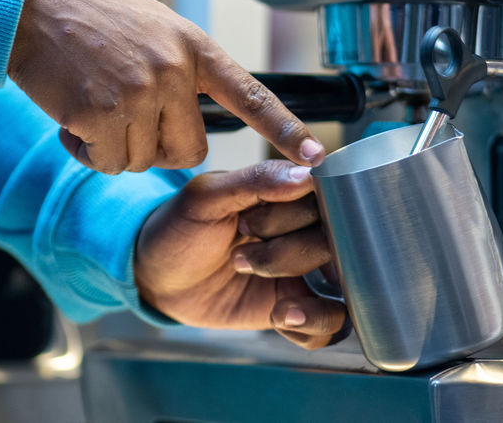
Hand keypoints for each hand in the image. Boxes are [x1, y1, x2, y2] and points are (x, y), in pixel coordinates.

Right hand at [8, 0, 325, 173]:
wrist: (30, 7)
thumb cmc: (88, 18)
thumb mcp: (151, 28)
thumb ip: (180, 69)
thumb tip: (191, 122)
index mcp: (193, 46)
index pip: (252, 94)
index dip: (287, 130)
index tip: (318, 157)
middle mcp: (174, 70)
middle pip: (189, 150)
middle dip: (157, 147)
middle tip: (123, 116)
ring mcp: (139, 91)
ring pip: (144, 160)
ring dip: (115, 147)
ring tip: (91, 104)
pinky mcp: (102, 113)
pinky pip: (108, 163)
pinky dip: (87, 152)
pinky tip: (72, 119)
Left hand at [134, 160, 349, 348]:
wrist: (157, 276)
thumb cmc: (180, 227)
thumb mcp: (206, 198)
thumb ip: (254, 181)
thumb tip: (306, 175)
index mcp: (286, 193)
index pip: (325, 195)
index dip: (297, 214)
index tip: (255, 225)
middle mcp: (303, 229)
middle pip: (337, 241)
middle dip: (291, 255)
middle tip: (242, 257)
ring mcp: (303, 270)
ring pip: (345, 284)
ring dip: (311, 297)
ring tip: (276, 304)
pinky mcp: (295, 306)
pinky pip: (330, 325)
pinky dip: (313, 327)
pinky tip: (281, 318)